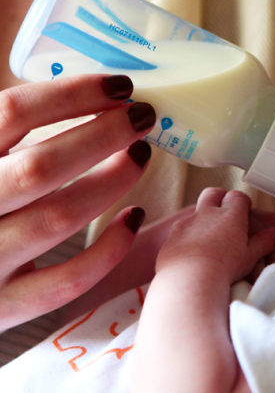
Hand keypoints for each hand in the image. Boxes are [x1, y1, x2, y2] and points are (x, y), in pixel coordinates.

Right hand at [0, 74, 155, 331]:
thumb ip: (6, 133)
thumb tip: (84, 93)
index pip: (12, 114)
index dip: (72, 94)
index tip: (120, 86)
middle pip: (41, 167)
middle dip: (104, 136)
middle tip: (143, 118)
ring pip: (59, 218)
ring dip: (112, 182)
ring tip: (140, 156)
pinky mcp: (5, 306)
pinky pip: (68, 280)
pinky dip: (109, 248)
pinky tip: (134, 217)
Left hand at [156, 189, 274, 284]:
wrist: (190, 278)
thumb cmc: (225, 267)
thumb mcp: (250, 256)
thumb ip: (265, 242)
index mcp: (231, 216)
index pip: (237, 197)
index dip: (242, 201)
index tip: (245, 208)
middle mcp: (208, 214)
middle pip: (213, 193)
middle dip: (220, 198)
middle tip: (225, 210)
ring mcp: (188, 223)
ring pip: (195, 211)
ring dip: (202, 218)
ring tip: (208, 235)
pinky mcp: (172, 235)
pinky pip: (180, 229)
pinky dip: (187, 235)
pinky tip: (191, 250)